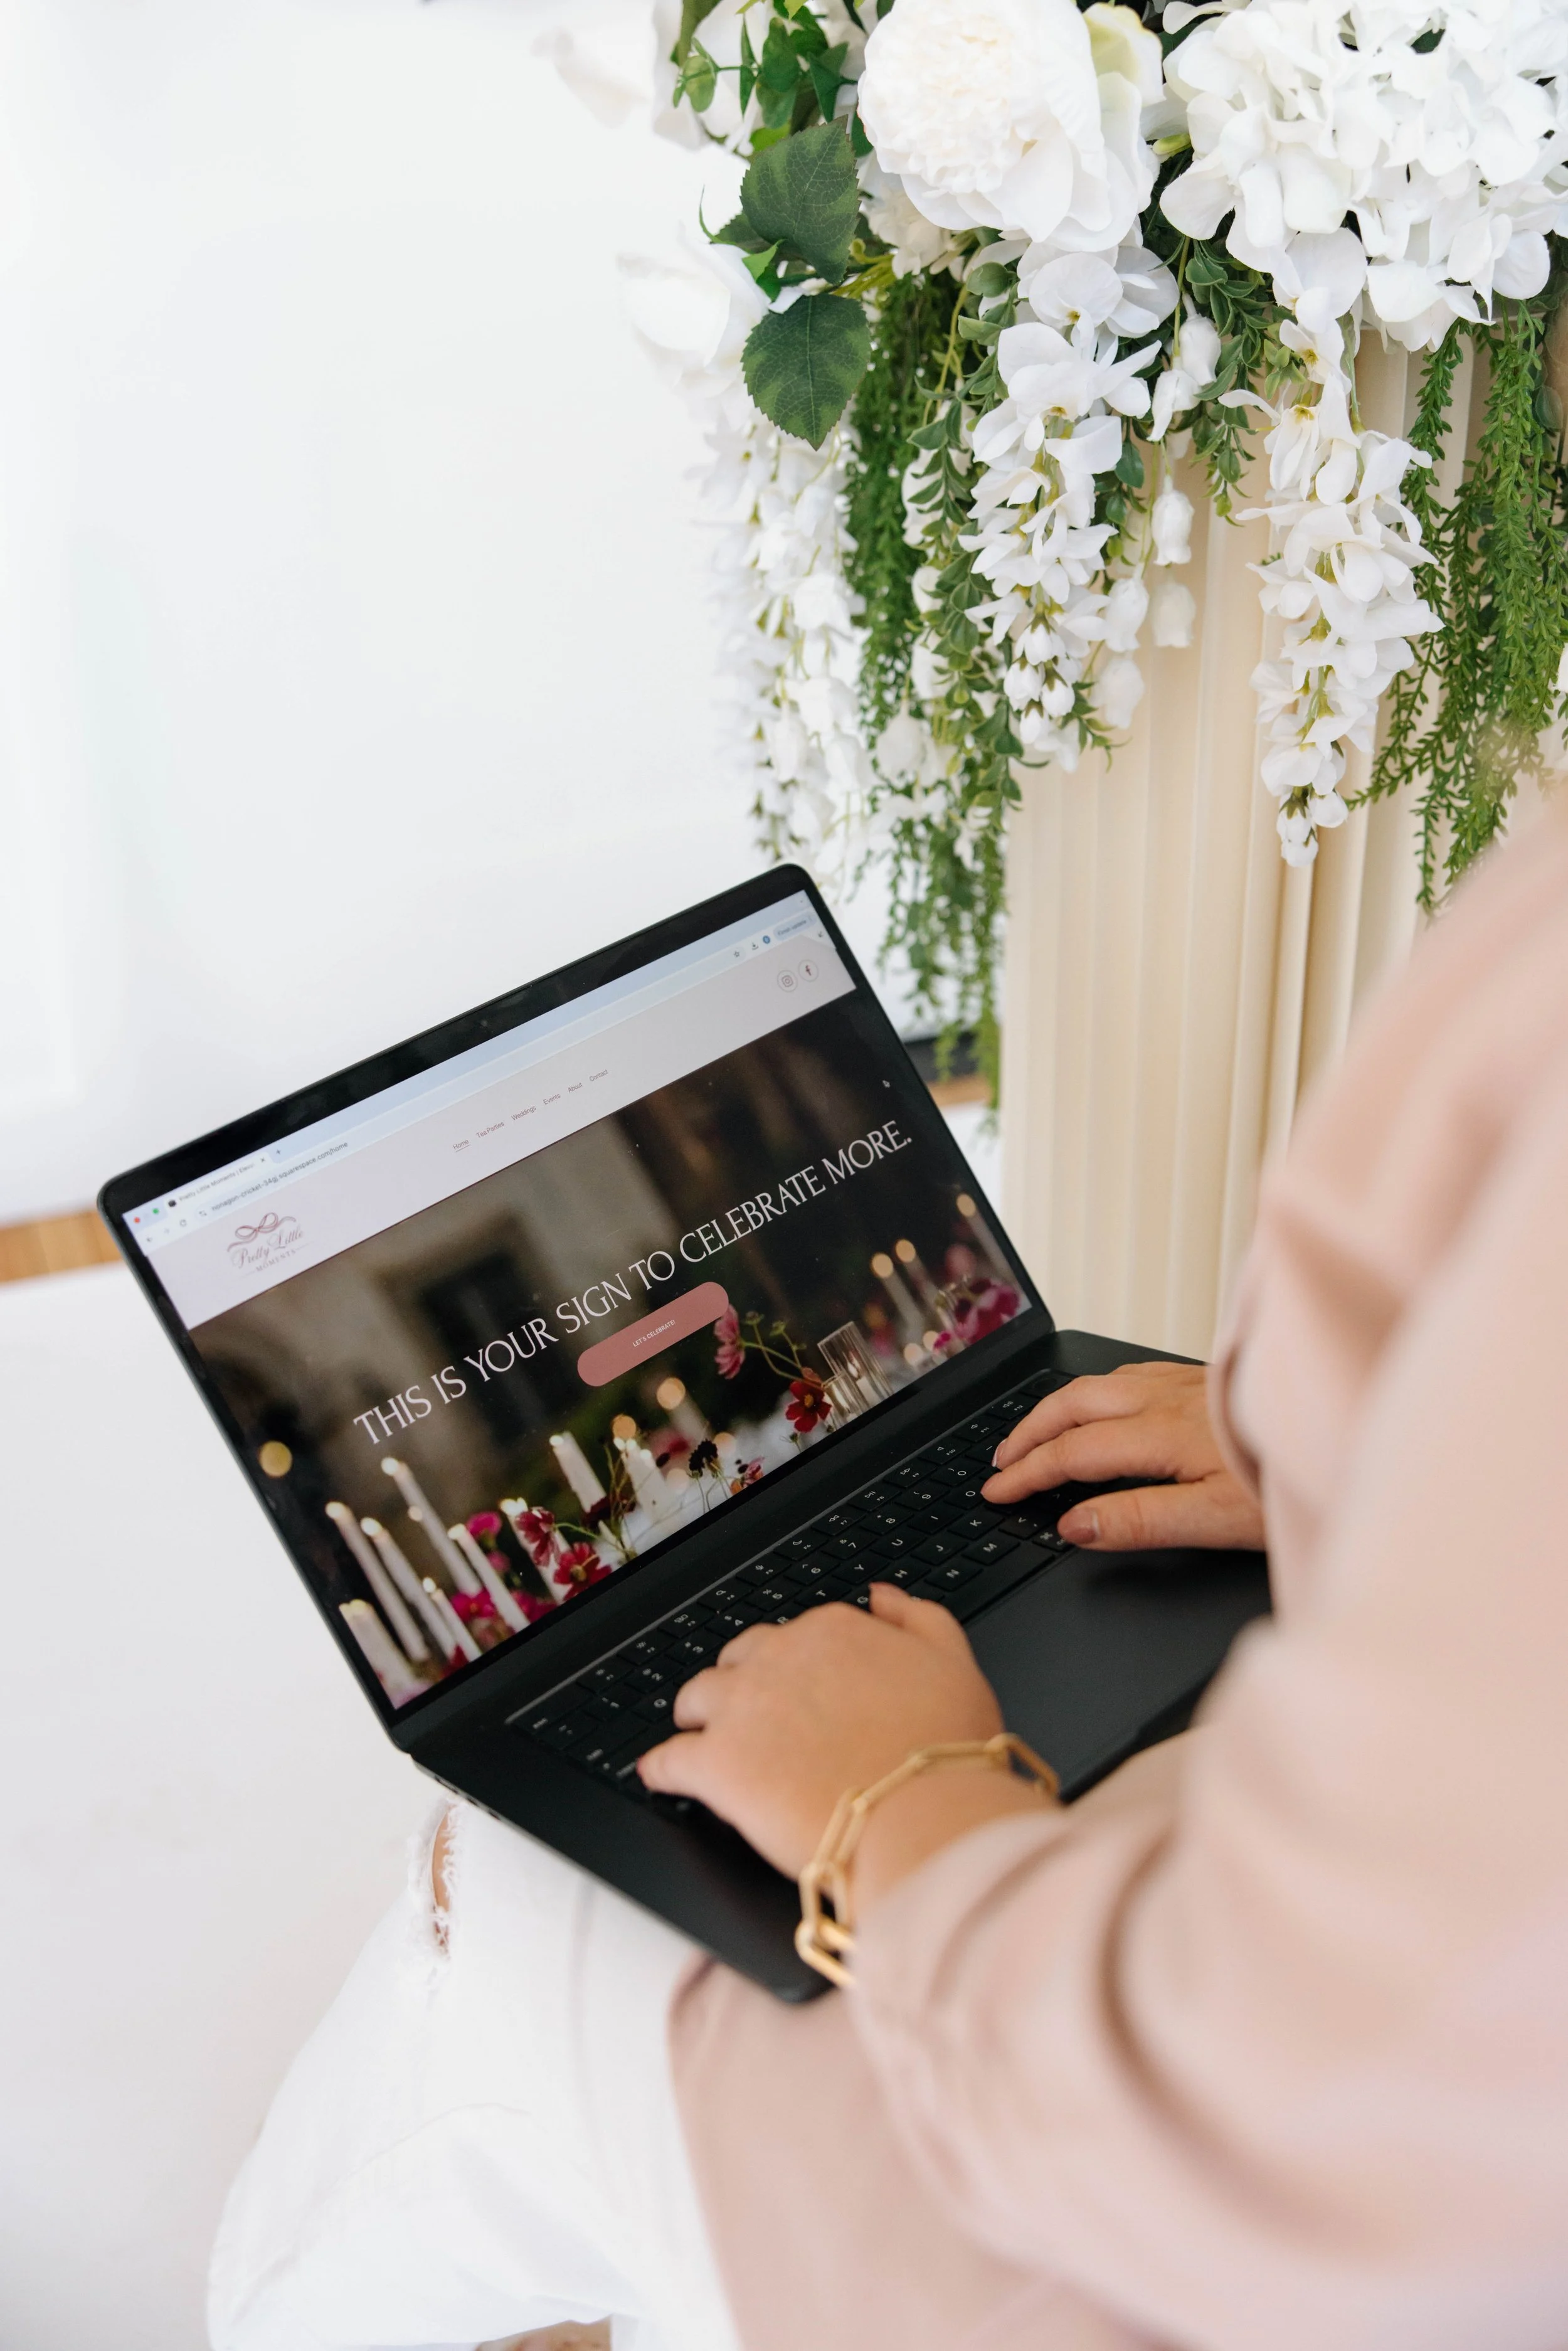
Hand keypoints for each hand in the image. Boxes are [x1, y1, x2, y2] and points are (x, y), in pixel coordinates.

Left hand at [640, 1585, 1035, 1882]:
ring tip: (704, 1737)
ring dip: (698, 1715)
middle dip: (742, 1685)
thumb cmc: (944, 1752)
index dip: (794, 1667)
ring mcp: (742, 1708)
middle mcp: (780, 1657)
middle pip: (739, 1661)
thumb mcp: (955, 1661)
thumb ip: (917, 1618)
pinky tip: (661, 1776)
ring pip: (696, 1697)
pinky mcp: (715, 1763)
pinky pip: (669, 1759)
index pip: (795, 1638)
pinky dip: (663, 1768)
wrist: (922, 1816)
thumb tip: (881, 1595)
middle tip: (756, 1719)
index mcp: (833, 1631)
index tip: (800, 1691)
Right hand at [981, 1361, 1265, 1552]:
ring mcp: (1187, 1382)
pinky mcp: (1207, 1378)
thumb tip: (1075, 1525)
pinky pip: (1132, 1374)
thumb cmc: (1293, 1476)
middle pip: (1073, 1406)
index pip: (1072, 1453)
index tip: (996, 1493)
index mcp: (1161, 1434)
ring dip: (1056, 1408)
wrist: (1351, 1425)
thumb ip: (1140, 1520)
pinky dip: (1097, 1389)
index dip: (1027, 1474)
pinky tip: (1104, 1399)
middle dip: (1027, 1433)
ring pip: (1099, 1384)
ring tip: (1034, 1432)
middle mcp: (1167, 1399)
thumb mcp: (1216, 1518)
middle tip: (998, 1462)